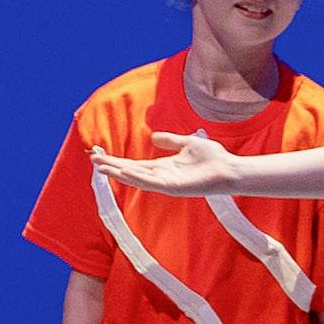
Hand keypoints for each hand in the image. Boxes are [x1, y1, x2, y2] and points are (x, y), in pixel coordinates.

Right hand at [89, 131, 237, 198]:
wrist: (229, 168)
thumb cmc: (212, 158)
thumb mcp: (187, 143)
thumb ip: (170, 140)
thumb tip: (153, 136)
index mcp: (164, 167)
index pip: (135, 164)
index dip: (118, 160)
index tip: (101, 155)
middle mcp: (163, 177)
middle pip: (132, 172)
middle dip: (113, 167)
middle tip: (94, 162)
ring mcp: (168, 184)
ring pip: (138, 178)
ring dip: (120, 173)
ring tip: (102, 168)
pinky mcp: (175, 188)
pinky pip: (152, 182)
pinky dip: (138, 177)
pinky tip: (125, 171)